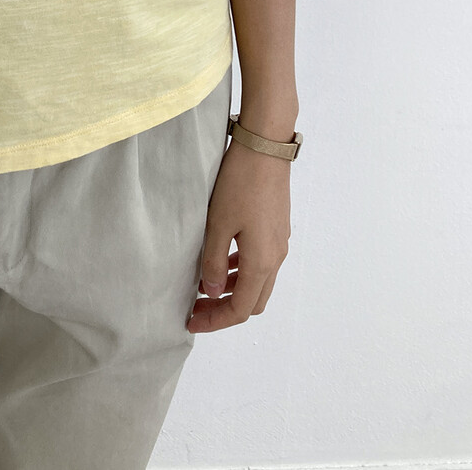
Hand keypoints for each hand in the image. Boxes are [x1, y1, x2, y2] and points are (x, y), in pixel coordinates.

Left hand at [186, 138, 290, 331]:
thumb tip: (210, 293)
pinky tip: (222, 260)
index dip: (216, 321)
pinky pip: (261, 262)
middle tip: (196, 308)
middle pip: (253, 300)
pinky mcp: (277, 227)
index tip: (191, 323)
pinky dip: (241, 271)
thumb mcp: (218, 224)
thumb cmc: (239, 184)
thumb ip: (212, 262)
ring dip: (233, 290)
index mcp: (261, 262)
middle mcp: (276, 257)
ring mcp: (279, 242)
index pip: (240, 309)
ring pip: (258, 281)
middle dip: (224, 310)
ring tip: (204, 287)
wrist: (266, 148)